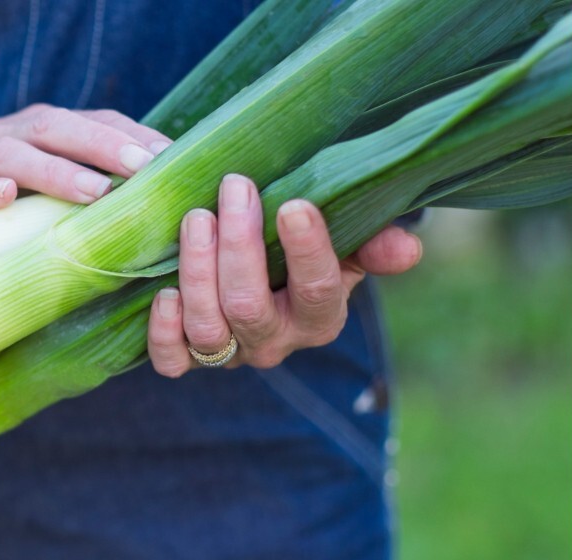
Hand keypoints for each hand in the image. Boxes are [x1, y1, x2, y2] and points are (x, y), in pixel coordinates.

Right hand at [0, 104, 172, 229]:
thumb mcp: (37, 189)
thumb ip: (80, 193)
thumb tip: (151, 220)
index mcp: (39, 133)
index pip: (94, 122)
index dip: (133, 136)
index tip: (177, 158)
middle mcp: (8, 136)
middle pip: (59, 127)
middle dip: (105, 144)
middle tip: (146, 168)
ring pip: (13, 154)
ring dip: (56, 170)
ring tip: (93, 191)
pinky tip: (3, 198)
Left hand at [147, 174, 422, 376]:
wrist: (258, 274)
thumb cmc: (300, 248)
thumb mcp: (346, 242)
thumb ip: (376, 243)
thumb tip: (408, 248)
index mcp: (320, 317)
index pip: (318, 289)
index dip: (307, 251)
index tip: (294, 205)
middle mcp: (275, 342)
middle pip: (250, 307)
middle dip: (239, 246)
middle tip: (234, 187)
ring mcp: (229, 353)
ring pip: (208, 328)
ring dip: (198, 272)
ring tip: (196, 219)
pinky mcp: (187, 358)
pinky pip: (171, 360)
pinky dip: (163, 331)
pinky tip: (164, 291)